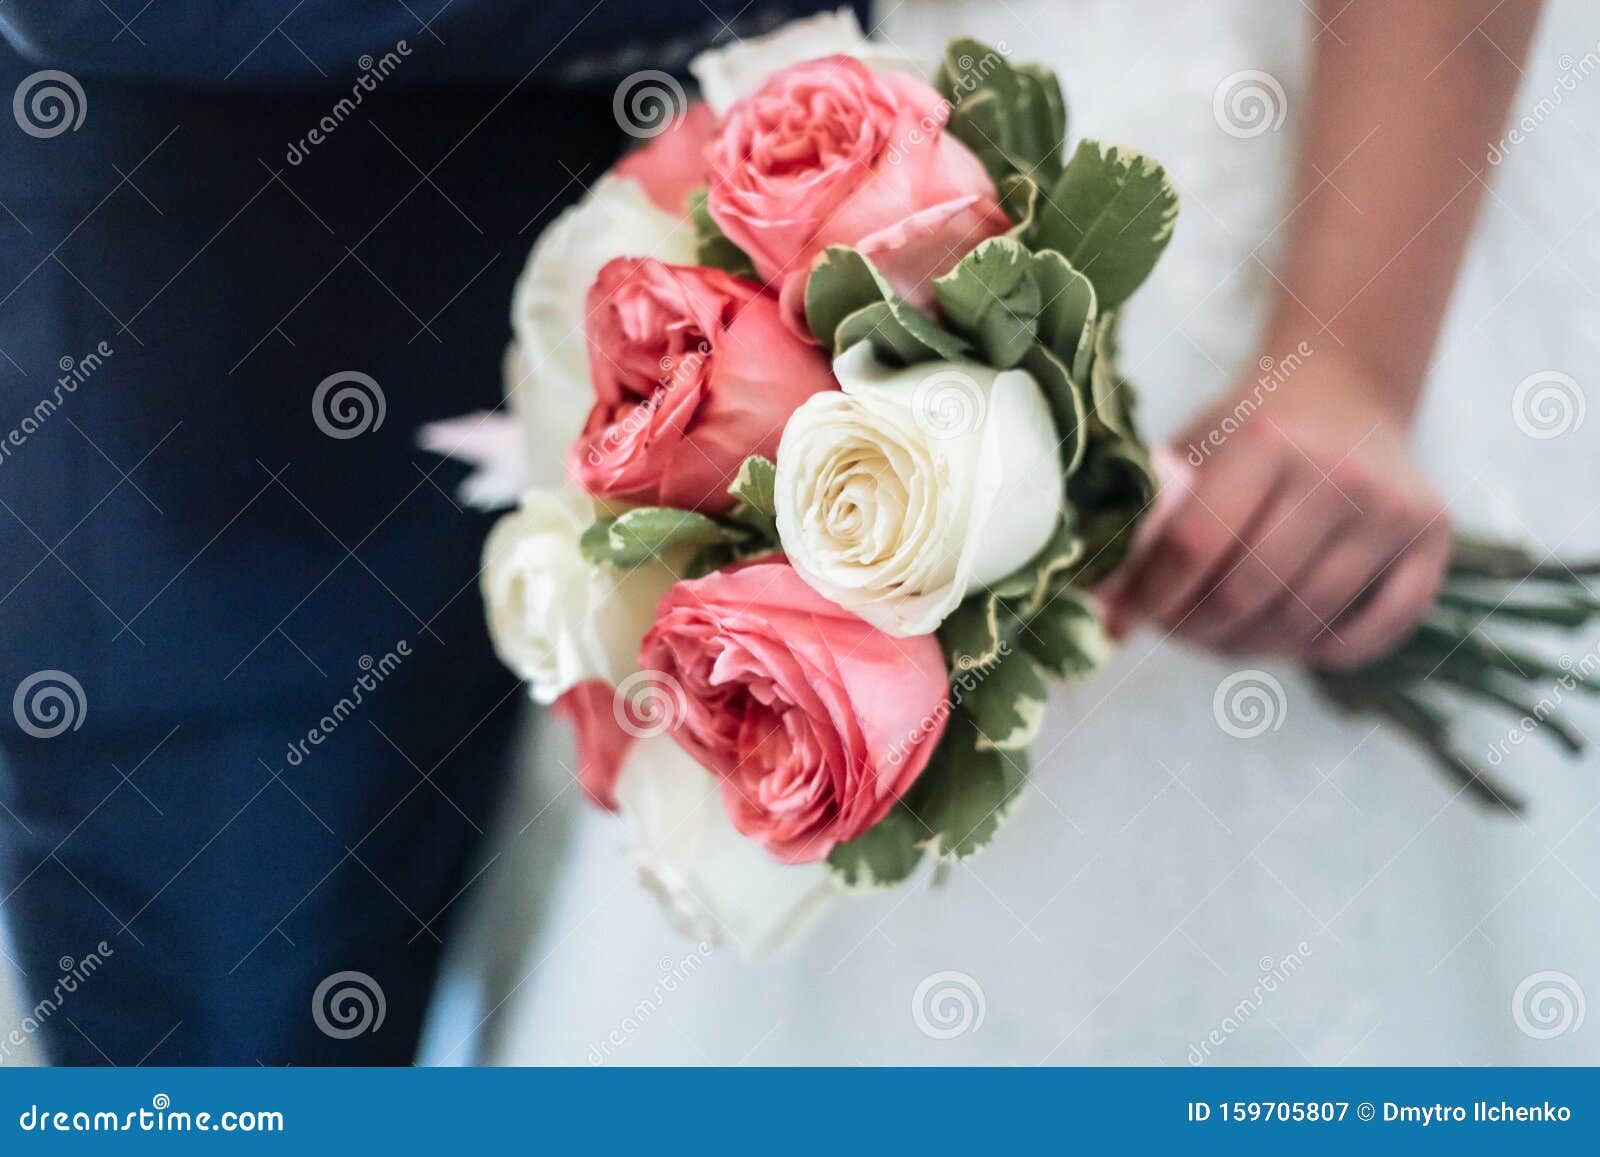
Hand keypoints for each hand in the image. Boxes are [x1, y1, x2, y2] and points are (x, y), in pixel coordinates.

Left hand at [1114, 354, 1450, 666]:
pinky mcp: (1434, 545)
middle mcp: (1342, 475)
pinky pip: (1367, 637)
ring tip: (1216, 631)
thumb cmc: (1249, 429)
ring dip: (1246, 645)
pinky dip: (1314, 652)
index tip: (1123, 618)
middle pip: (1246, 594)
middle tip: (1170, 628)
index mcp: (1270, 440)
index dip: (1149, 596)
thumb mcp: (1192, 450)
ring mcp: (1396, 512)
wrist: (1345, 391)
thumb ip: (1147, 524)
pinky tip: (1279, 634)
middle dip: (1193, 628)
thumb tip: (1098, 612)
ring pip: (1302, 624)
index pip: (1195, 546)